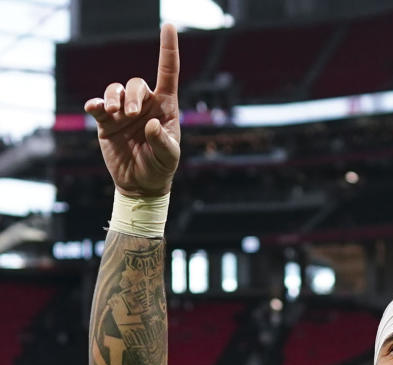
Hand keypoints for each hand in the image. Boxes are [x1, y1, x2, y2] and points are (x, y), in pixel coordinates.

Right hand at [84, 24, 179, 196]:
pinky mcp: (106, 122)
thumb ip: (163, 141)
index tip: (168, 25)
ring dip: (114, 98)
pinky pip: (97, 106)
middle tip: (132, 115)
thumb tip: (150, 123)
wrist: (141, 183)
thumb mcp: (170, 156)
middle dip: (133, 95)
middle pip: (136, 83)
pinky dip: (95, 105)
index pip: (168, 72)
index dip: (168, 49)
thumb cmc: (161, 166)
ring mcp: (123, 112)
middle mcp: (144, 104)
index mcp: (165, 106)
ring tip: (114, 114)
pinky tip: (95, 110)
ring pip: (115, 90)